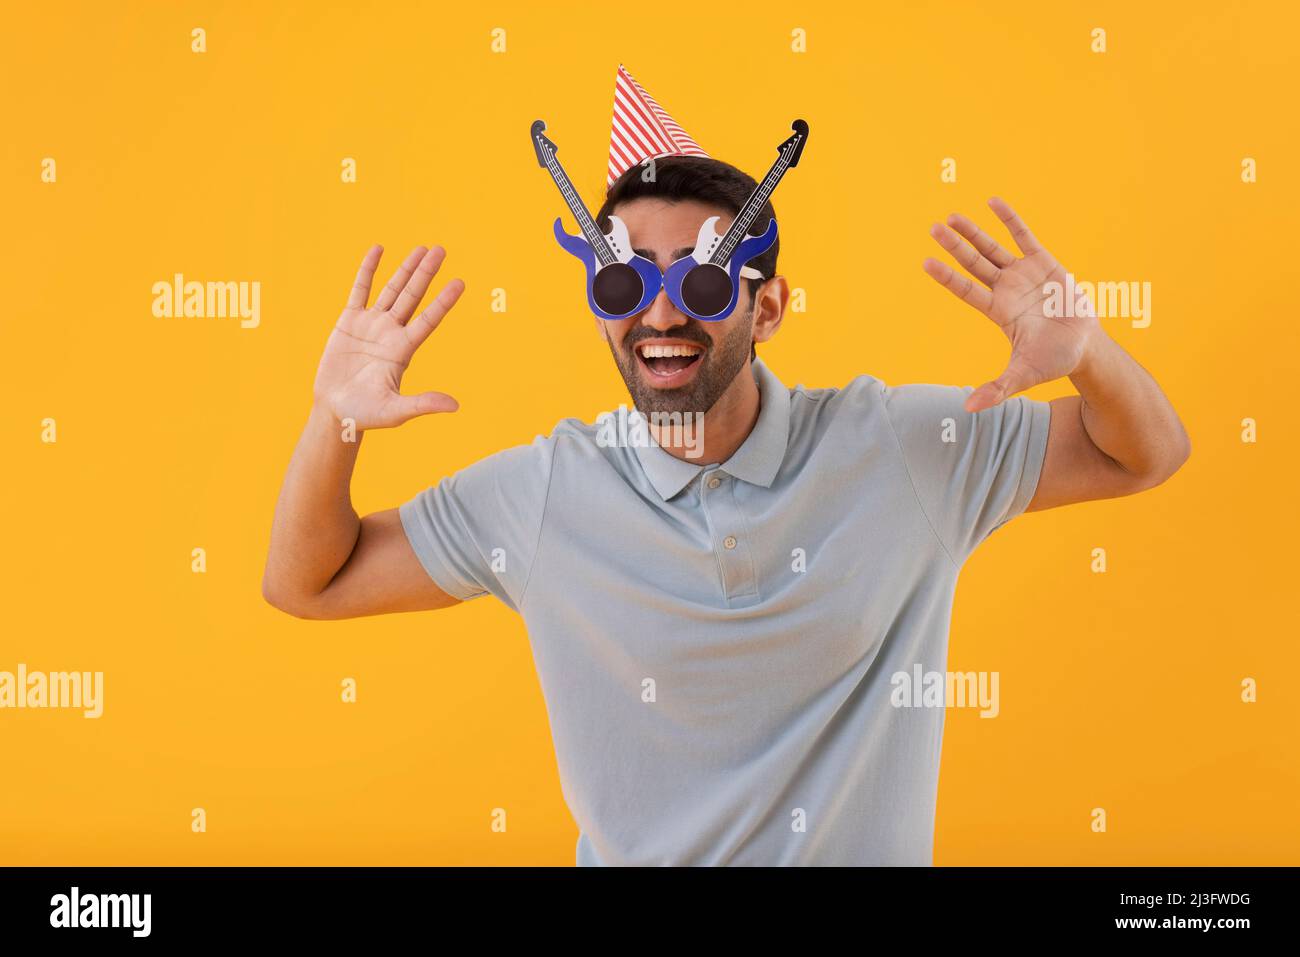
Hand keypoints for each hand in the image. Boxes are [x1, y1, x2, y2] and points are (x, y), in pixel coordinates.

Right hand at [313, 244, 464, 428]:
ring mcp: (371, 325)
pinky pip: (360, 290)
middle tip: (441, 250)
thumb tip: (455, 406)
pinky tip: (378, 250)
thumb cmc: (366, 415)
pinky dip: (368, 270)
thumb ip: (423, 404)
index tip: (460, 283)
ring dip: (405, 269)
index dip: (443, 302)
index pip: (428, 320)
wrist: (335, 412)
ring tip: (422, 248)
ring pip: (392, 290)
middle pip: (413, 297)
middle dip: (426, 273)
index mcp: (403, 350)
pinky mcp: (348, 322)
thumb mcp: (396, 411)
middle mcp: (391, 333)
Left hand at [922, 197, 1101, 411]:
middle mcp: (1006, 291)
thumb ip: (997, 389)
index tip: (926, 262)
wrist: (1086, 348)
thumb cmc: (1053, 362)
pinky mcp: (1045, 263)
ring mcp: (1024, 275)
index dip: (947, 277)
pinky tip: (993, 202)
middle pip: (974, 264)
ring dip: (974, 232)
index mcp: (998, 312)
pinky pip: (1025, 236)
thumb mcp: (1023, 376)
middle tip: (933, 229)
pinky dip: (1010, 220)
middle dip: (955, 246)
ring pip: (993, 249)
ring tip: (951, 216)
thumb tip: (968, 410)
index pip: (966, 290)